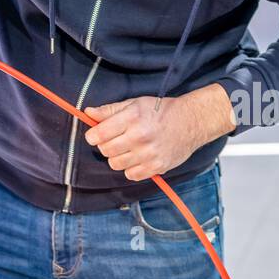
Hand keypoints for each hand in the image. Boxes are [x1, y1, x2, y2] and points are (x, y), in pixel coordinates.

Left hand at [84, 84, 235, 181]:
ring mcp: (149, 154)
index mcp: (132, 117)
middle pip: (105, 150)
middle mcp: (140, 136)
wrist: (190, 122)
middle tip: (114, 139)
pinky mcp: (157, 167)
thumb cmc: (161, 111)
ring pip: (115, 164)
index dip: (92, 136)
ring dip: (117, 157)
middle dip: (105, 145)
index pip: (100, 134)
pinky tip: (137, 157)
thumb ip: (109, 110)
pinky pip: (130, 175)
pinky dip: (130, 168)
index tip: (94, 135)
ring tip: (127, 148)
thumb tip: (88, 113)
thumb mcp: (134, 103)